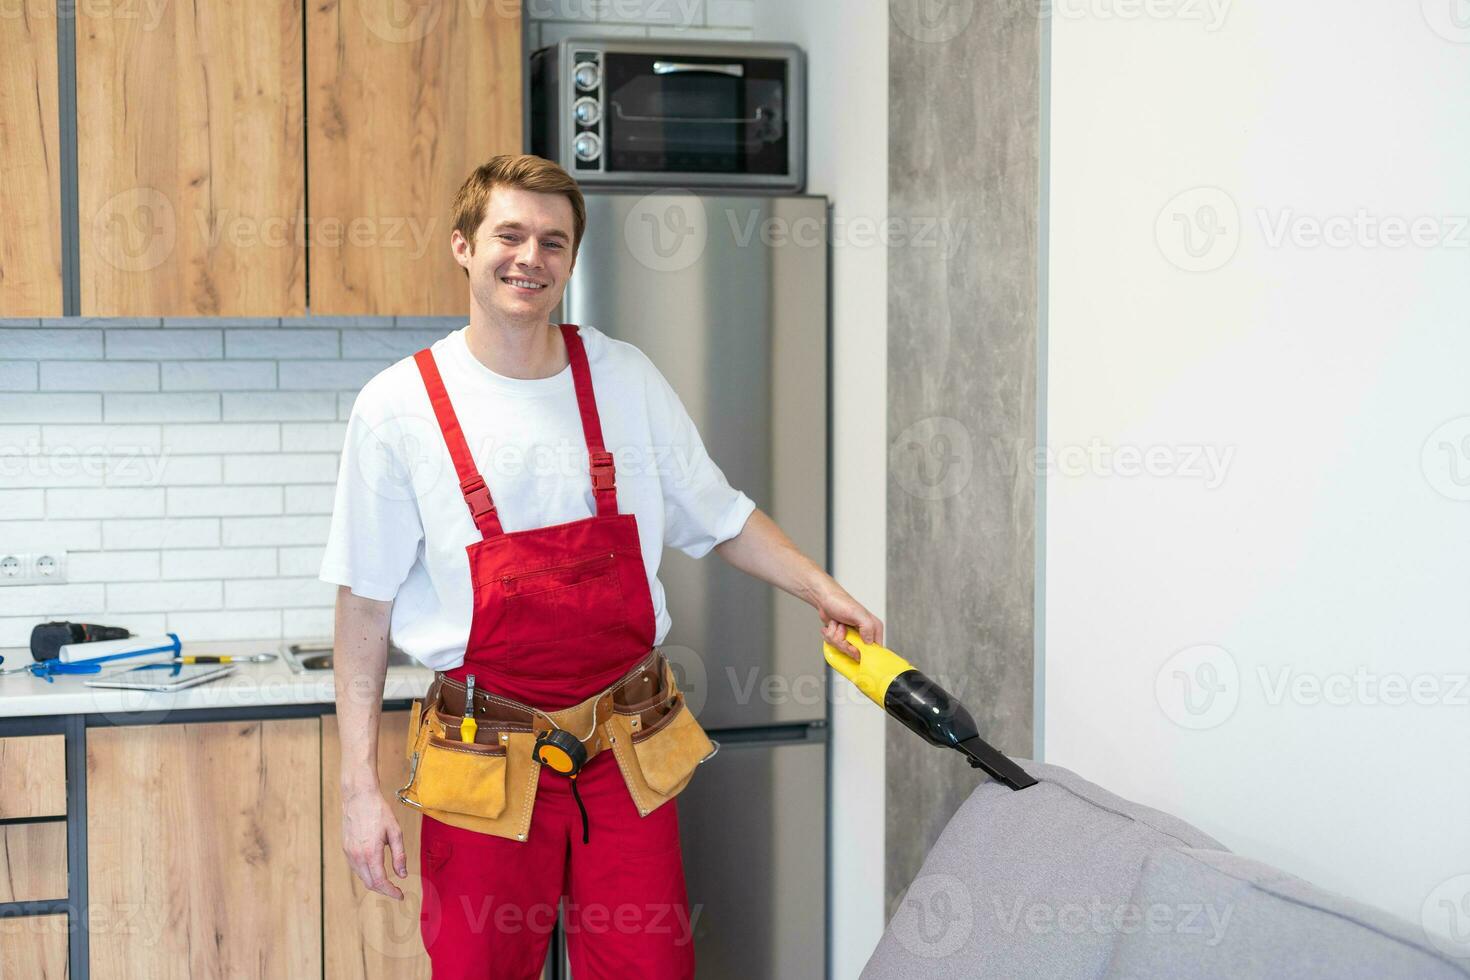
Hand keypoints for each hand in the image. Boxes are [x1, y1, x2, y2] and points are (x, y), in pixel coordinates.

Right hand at [342, 785, 407, 899]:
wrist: (359, 797)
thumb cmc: (379, 811)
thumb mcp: (395, 832)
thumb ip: (399, 855)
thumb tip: (402, 875)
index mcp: (371, 853)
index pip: (380, 882)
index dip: (391, 892)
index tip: (400, 895)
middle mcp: (357, 856)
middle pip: (370, 883)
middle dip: (384, 890)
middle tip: (396, 890)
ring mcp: (349, 853)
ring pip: (362, 877)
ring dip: (375, 883)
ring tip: (388, 881)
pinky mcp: (346, 849)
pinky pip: (356, 868)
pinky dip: (367, 874)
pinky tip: (376, 869)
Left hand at [810, 578, 883, 660]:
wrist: (824, 599)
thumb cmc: (841, 602)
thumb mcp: (857, 614)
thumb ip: (867, 628)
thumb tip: (869, 643)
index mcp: (873, 629)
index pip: (875, 650)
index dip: (864, 653)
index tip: (853, 648)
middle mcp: (864, 634)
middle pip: (856, 653)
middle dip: (844, 643)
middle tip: (842, 630)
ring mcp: (851, 637)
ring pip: (843, 649)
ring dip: (835, 637)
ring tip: (837, 624)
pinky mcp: (841, 637)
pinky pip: (834, 646)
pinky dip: (829, 636)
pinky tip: (831, 626)